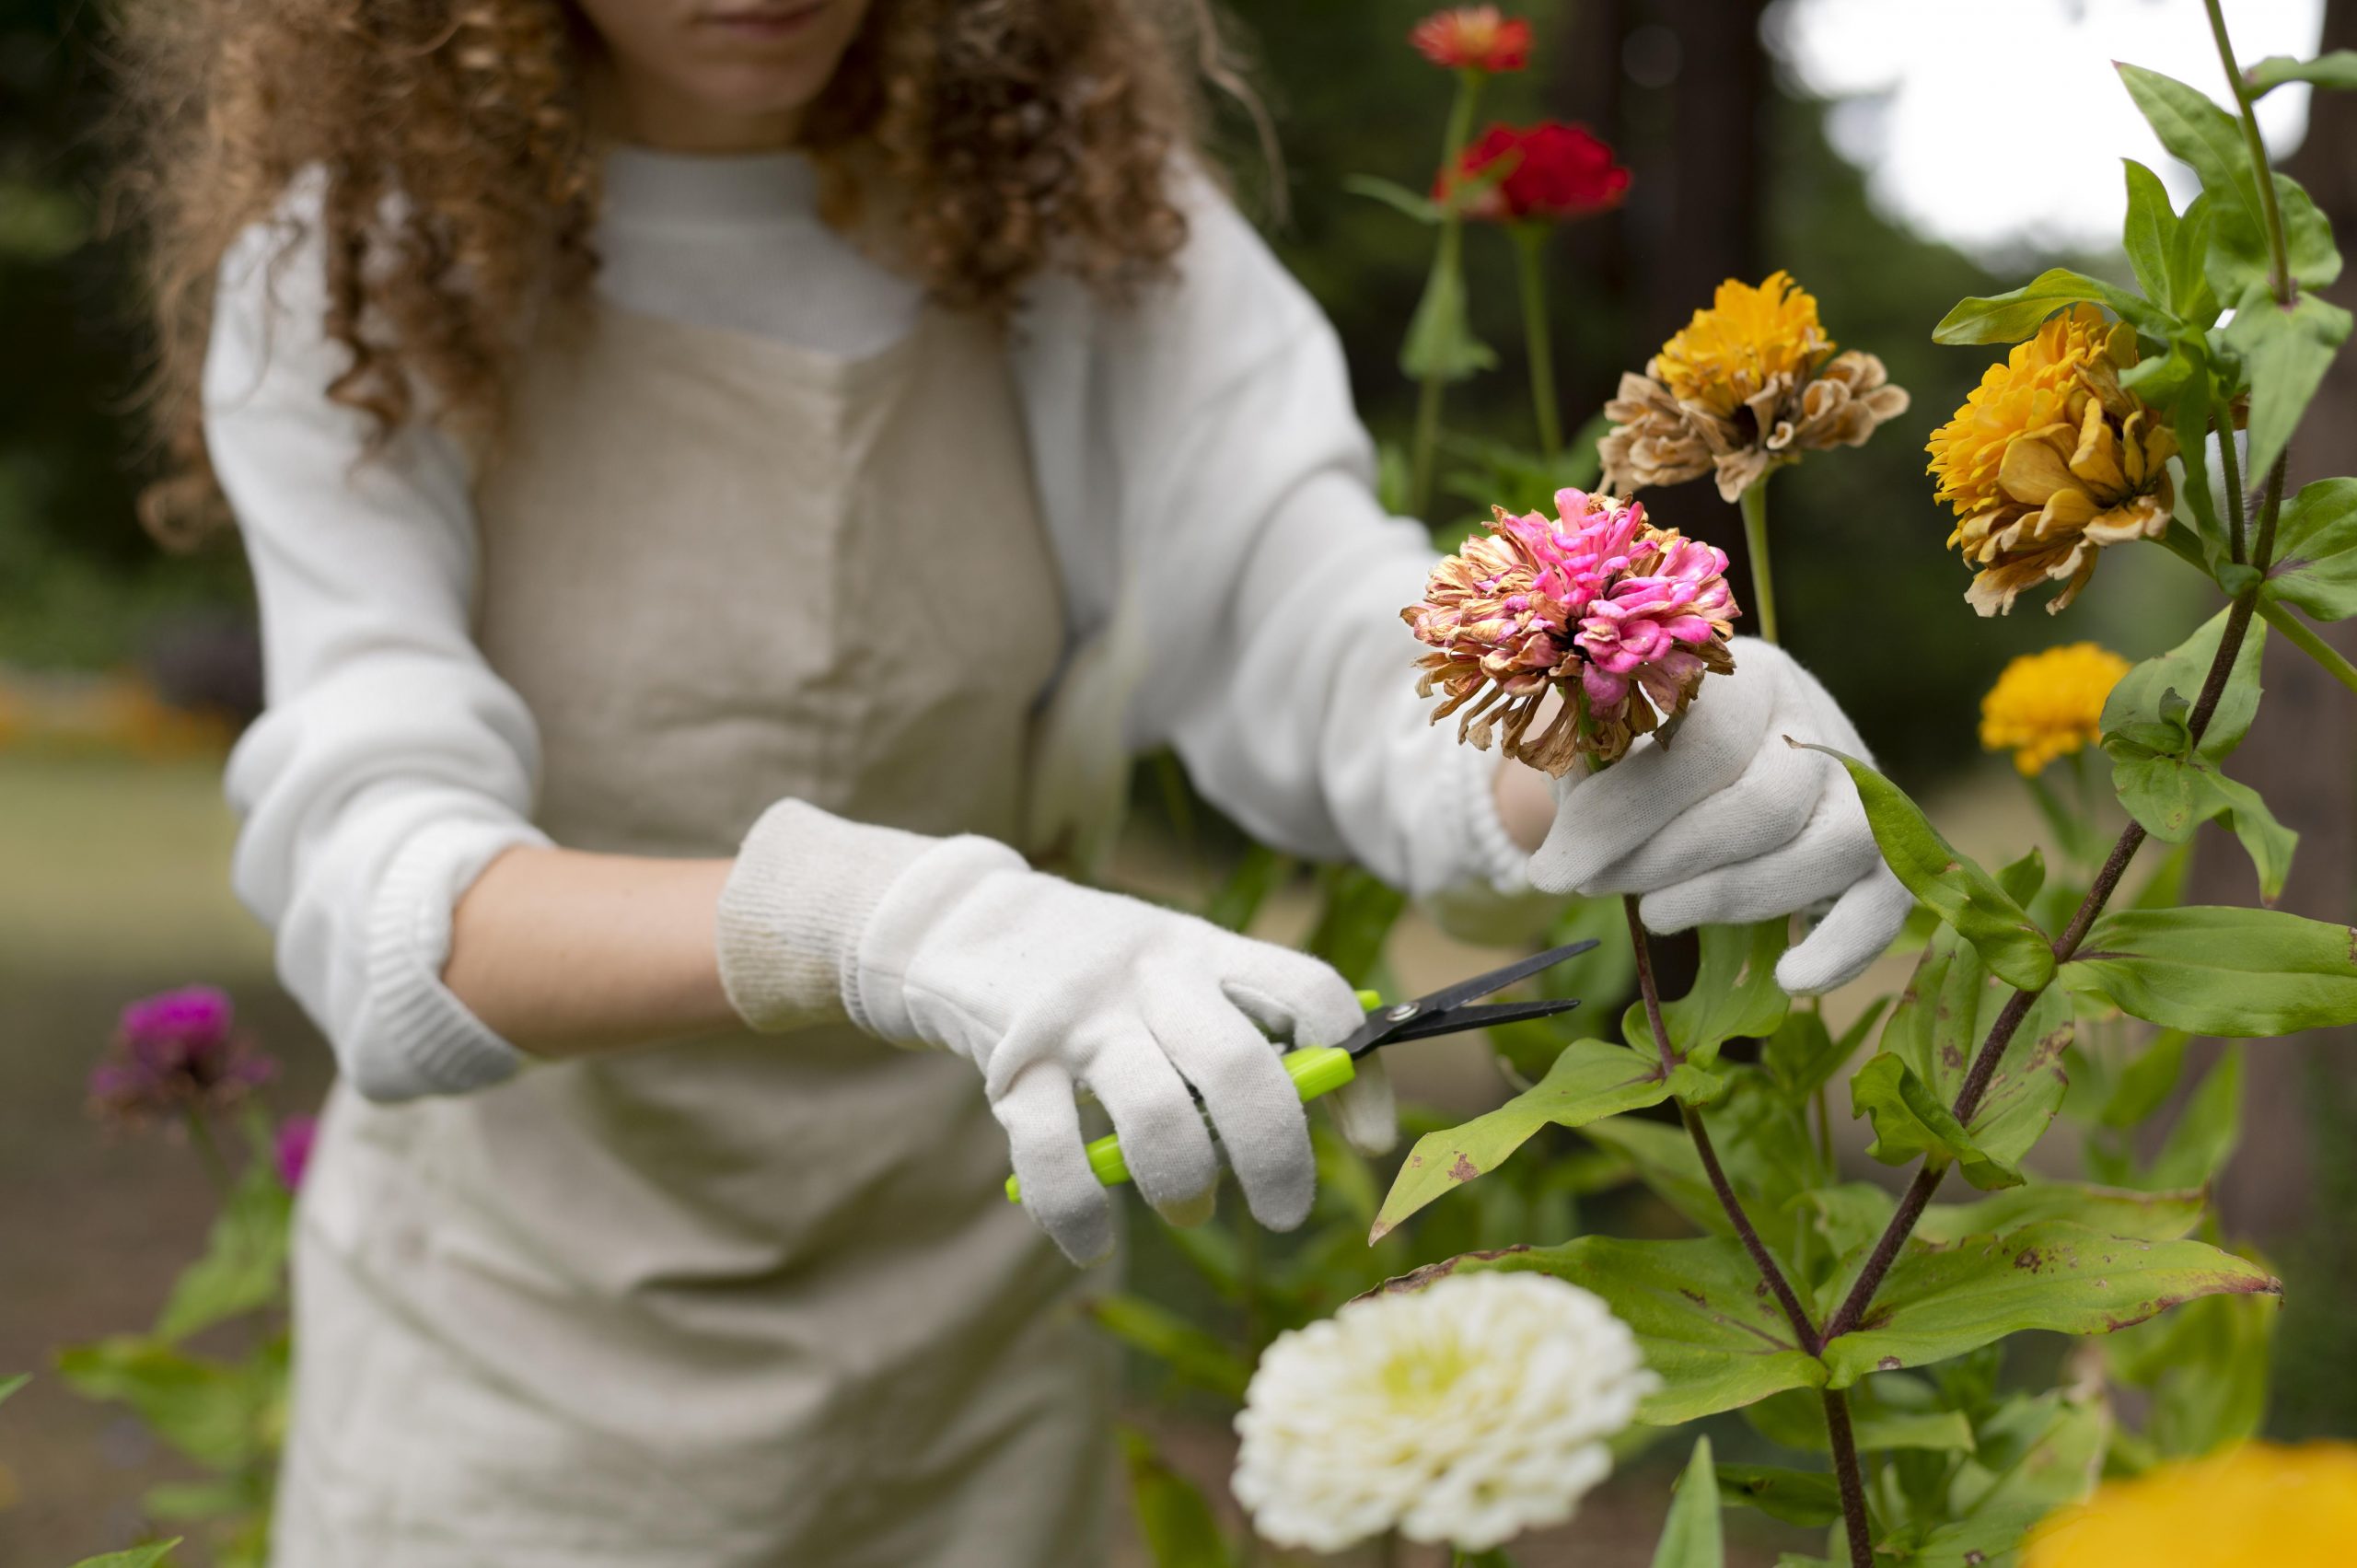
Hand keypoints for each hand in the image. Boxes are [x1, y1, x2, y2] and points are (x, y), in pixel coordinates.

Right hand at [850, 839, 1390, 1263]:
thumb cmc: (1100, 970)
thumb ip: (1238, 1022)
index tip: (1369, 1142)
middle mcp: (1151, 977)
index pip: (1308, 993)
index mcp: (1205, 950)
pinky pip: (1053, 1153)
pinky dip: (1079, 1212)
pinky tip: (1093, 1243)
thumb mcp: (1175, 964)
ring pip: (1155, 1114)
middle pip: (1239, 1066)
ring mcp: (1080, 1019)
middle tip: (1284, 1212)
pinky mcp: (1013, 1063)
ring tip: (1189, 1211)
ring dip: (1184, 1184)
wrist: (964, 921)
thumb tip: (1326, 1112)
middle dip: (1276, 1155)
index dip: (1356, 1073)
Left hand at [1527, 638, 1911, 994]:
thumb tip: (1562, 864)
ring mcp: (1858, 783)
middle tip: (1597, 885)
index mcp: (1739, 673)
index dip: (1626, 815)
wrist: (1681, 759)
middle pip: (1765, 802)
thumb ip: (1580, 773)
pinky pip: (1887, 900)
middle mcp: (1810, 719)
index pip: (1702, 742)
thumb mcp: (1590, 742)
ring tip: (1656, 914)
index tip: (1557, 871)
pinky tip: (1791, 978)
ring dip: (1732, 897)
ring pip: (1831, 846)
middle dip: (1666, 859)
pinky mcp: (1881, 847)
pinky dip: (1844, 947)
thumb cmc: (1626, 750)